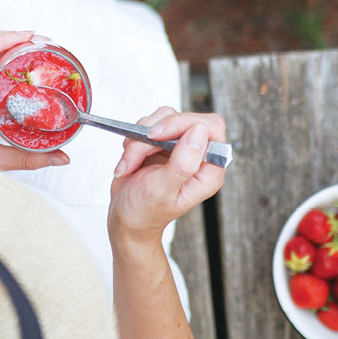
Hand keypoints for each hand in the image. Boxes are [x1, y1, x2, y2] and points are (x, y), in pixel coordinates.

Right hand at [107, 107, 226, 246]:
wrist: (126, 219)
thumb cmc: (145, 212)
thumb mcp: (162, 190)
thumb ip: (183, 163)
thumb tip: (199, 132)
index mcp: (208, 171)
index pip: (210, 127)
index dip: (184, 124)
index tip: (158, 136)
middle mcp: (197, 157)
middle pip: (183, 119)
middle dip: (152, 135)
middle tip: (136, 154)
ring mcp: (178, 149)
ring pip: (161, 119)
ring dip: (138, 140)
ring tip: (130, 164)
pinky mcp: (161, 145)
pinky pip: (147, 125)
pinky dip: (132, 141)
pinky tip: (129, 162)